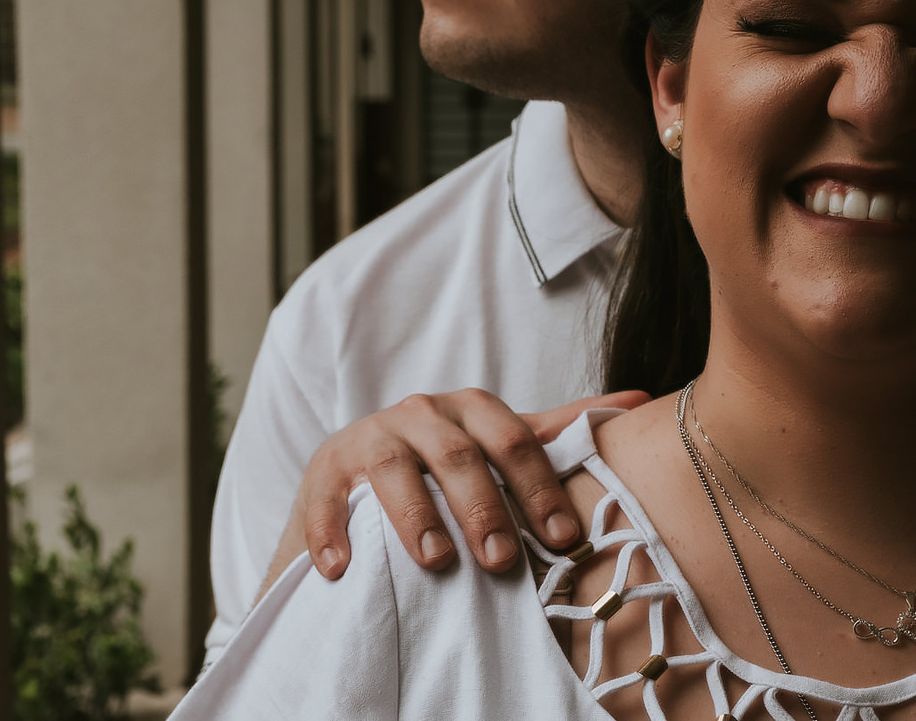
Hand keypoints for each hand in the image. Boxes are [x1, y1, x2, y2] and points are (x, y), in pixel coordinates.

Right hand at [279, 389, 649, 583]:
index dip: (539, 486)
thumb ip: (557, 430)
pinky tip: (342, 566)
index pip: (514, 439)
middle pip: (457, 453)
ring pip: (393, 467)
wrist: (360, 475)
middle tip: (503, 560)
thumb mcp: (497, 446)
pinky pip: (325, 495)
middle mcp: (419, 414)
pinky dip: (331, 529)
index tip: (563, 540)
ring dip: (416, 514)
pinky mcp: (323, 469)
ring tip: (437, 560)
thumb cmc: (442, 466)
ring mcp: (368, 438)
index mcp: (469, 410)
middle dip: (483, 506)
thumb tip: (641, 399)